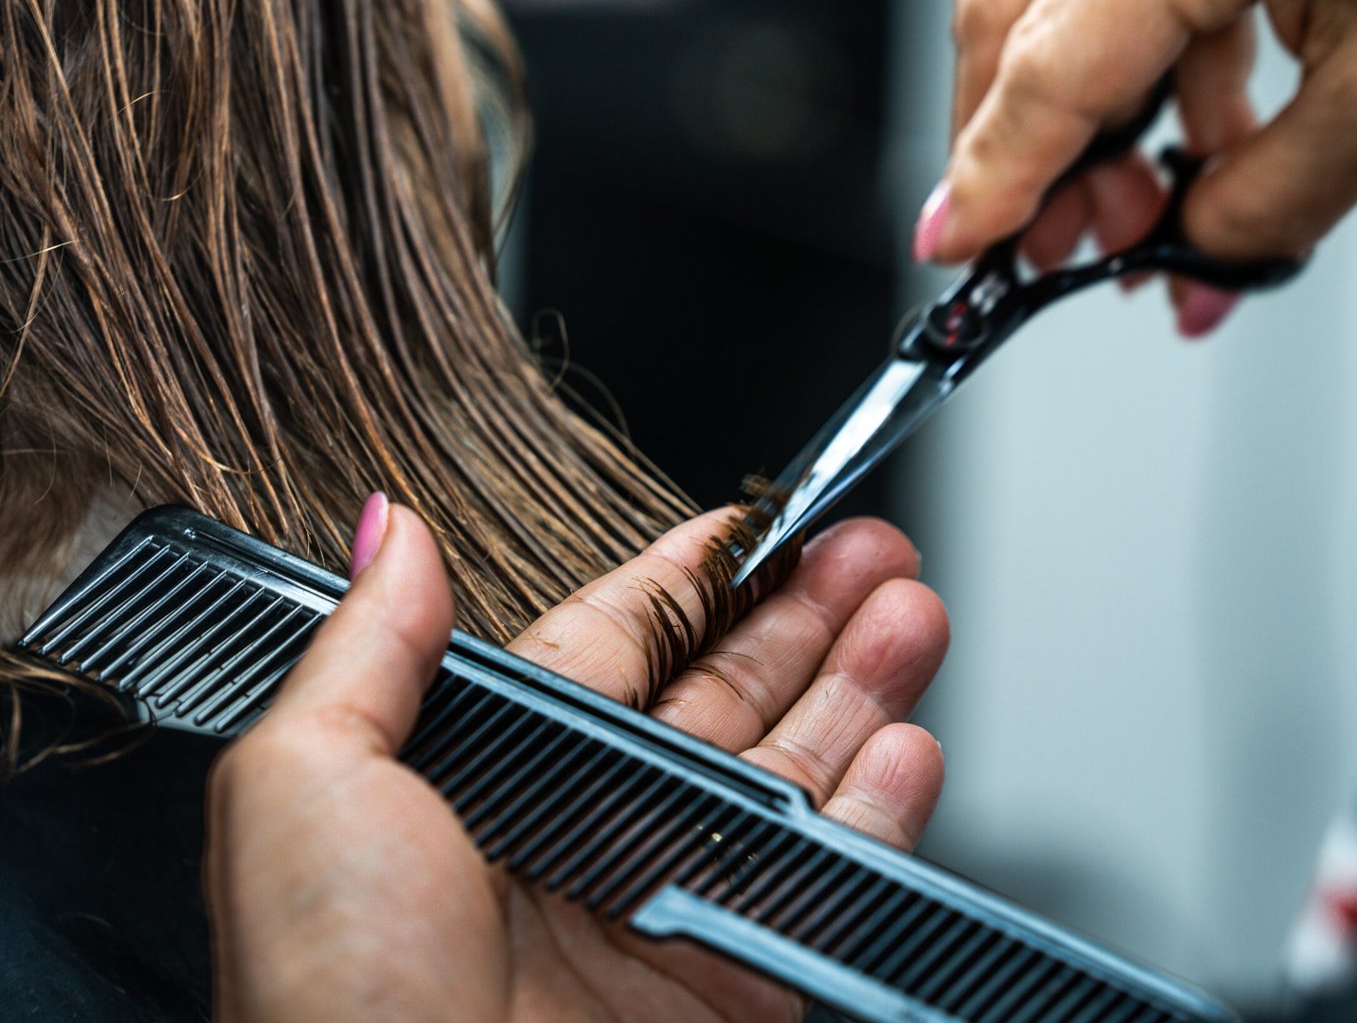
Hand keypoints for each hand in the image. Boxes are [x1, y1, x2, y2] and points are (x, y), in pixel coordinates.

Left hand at [205, 503, 947, 1021]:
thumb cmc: (332, 994)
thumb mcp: (303, 786)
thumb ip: (368, 648)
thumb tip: (389, 529)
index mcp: (496, 779)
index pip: (619, 647)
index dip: (695, 579)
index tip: (758, 522)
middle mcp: (589, 837)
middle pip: (724, 696)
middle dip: (804, 613)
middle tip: (870, 550)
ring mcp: (670, 912)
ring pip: (790, 770)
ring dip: (859, 684)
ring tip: (911, 612)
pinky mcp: (736, 988)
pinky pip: (827, 880)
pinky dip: (880, 812)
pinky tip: (908, 744)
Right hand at [918, 0, 1356, 334]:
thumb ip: (1270, 201)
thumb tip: (1195, 262)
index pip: (1047, 69)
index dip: (993, 178)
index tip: (957, 250)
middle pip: (1017, 23)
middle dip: (1024, 154)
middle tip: (1053, 251)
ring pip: (1073, 6)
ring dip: (1097, 124)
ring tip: (1150, 212)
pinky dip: (1163, 75)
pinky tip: (1211, 143)